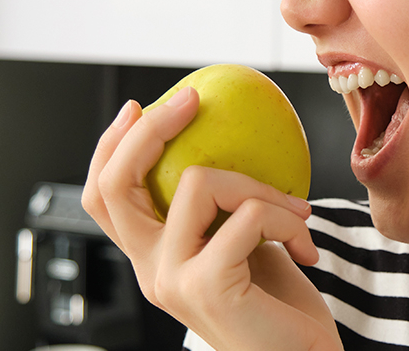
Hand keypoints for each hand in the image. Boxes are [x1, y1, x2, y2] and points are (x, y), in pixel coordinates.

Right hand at [82, 88, 342, 350]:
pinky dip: (286, 219)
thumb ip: (225, 207)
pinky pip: (247, 215)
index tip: (138, 106)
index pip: (103, 199)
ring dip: (261, 186)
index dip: (109, 148)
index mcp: (151, 260)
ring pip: (198, 183)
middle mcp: (150, 272)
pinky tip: (305, 245)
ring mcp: (172, 280)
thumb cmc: (280, 307)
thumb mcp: (245, 244)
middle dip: (148, 130)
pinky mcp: (207, 286)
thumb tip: (232, 136)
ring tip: (296, 213)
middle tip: (192, 101)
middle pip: (115, 185)